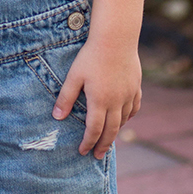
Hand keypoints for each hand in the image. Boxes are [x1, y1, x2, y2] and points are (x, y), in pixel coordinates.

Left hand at [52, 39, 140, 158]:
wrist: (116, 38)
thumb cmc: (91, 55)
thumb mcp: (74, 76)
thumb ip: (66, 98)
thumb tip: (57, 118)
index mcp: (99, 101)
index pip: (93, 130)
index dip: (88, 143)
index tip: (83, 151)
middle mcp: (116, 102)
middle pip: (111, 131)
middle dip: (103, 145)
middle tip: (98, 156)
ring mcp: (128, 94)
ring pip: (123, 120)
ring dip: (116, 132)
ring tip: (109, 139)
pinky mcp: (136, 86)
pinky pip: (134, 107)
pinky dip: (128, 116)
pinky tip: (124, 118)